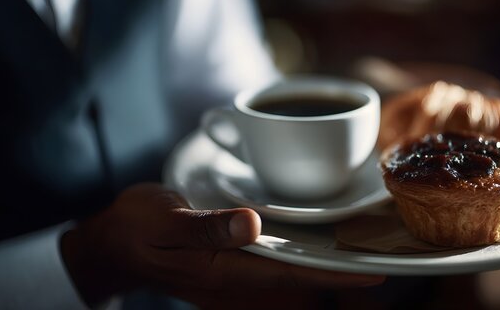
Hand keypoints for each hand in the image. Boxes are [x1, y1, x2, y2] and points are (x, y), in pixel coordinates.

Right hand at [60, 183, 384, 306]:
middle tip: (384, 258)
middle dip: (341, 274)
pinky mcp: (231, 260)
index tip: (374, 271)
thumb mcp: (166, 220)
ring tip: (364, 251)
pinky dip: (303, 255)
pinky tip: (319, 241)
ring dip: (326, 264)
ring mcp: (235, 272)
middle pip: (300, 279)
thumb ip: (207, 227)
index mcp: (224, 270)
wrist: (115, 241)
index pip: (291, 275)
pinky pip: (276, 263)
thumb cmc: (138, 227)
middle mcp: (237, 276)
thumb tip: (252, 225)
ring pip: (291, 273)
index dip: (334, 274)